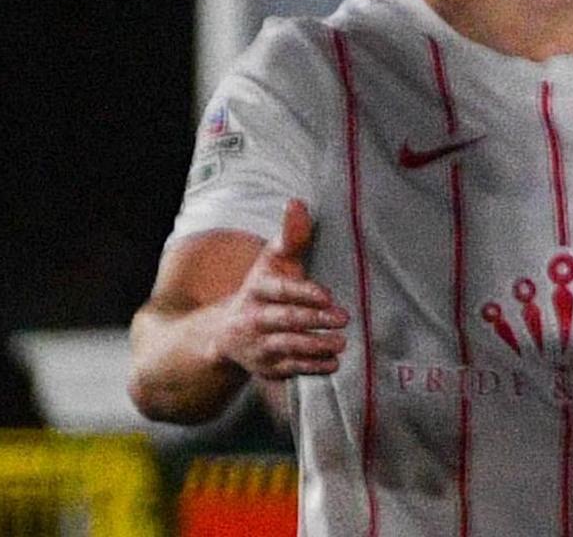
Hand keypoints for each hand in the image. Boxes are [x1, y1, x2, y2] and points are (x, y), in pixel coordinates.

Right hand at [216, 199, 349, 379]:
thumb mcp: (274, 260)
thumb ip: (291, 236)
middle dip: (314, 320)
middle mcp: (253, 318)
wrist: (229, 331)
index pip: (280, 291)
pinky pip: (290, 368)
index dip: (303, 293)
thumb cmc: (265, 287)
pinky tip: (332, 363)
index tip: (327, 296)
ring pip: (287, 347)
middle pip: (285, 320)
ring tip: (341, 343)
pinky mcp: (267, 367)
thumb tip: (296, 202)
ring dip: (316, 346)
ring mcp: (259, 345)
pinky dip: (312, 367)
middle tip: (343, 319)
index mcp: (256, 288)